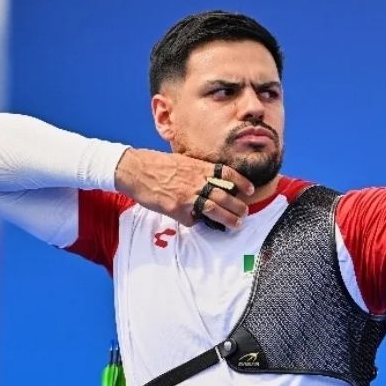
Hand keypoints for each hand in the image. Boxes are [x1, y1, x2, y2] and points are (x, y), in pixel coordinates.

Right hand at [114, 148, 256, 228]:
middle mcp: (196, 181)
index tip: (250, 190)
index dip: (241, 182)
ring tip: (236, 224)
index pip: (227, 174)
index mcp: (199, 167)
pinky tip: (196, 221)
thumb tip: (210, 180)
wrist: (135, 169)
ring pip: (214, 210)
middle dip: (238, 207)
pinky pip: (192, 219)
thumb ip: (198, 171)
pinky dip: (196, 221)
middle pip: (225, 196)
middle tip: (244, 213)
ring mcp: (187, 196)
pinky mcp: (176, 208)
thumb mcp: (182, 161)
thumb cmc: (156, 164)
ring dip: (228, 219)